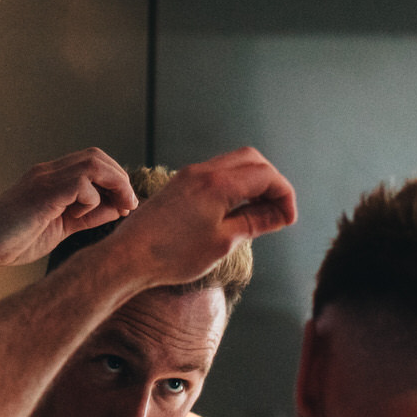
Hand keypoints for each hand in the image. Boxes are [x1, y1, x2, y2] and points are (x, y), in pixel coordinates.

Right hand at [0, 149, 139, 269]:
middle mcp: (48, 172)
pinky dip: (91, 199)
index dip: (115, 179)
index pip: (92, 163)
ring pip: (93, 163)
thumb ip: (86, 216)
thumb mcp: (60, 228)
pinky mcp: (42, 192)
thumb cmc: (13, 241)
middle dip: (120, 178)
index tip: (124, 205)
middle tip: (129, 205)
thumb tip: (116, 209)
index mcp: (50, 178)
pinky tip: (80, 215)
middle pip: (97, 156)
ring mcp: (44, 179)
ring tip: (120, 207)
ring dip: (114, 184)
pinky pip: (81, 183)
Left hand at [110, 147, 295, 286]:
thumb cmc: (173, 254)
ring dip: (253, 183)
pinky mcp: (180, 184)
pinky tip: (235, 211)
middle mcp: (203, 171)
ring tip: (259, 214)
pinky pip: (216, 173)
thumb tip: (279, 214)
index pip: (266, 175)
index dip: (284, 195)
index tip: (288, 220)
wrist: (128, 256)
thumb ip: (255, 222)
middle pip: (253, 160)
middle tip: (278, 211)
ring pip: (234, 164)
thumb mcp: (223, 242)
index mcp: (218, 184)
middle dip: (272, 182)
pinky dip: (234, 185)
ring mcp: (189, 175)